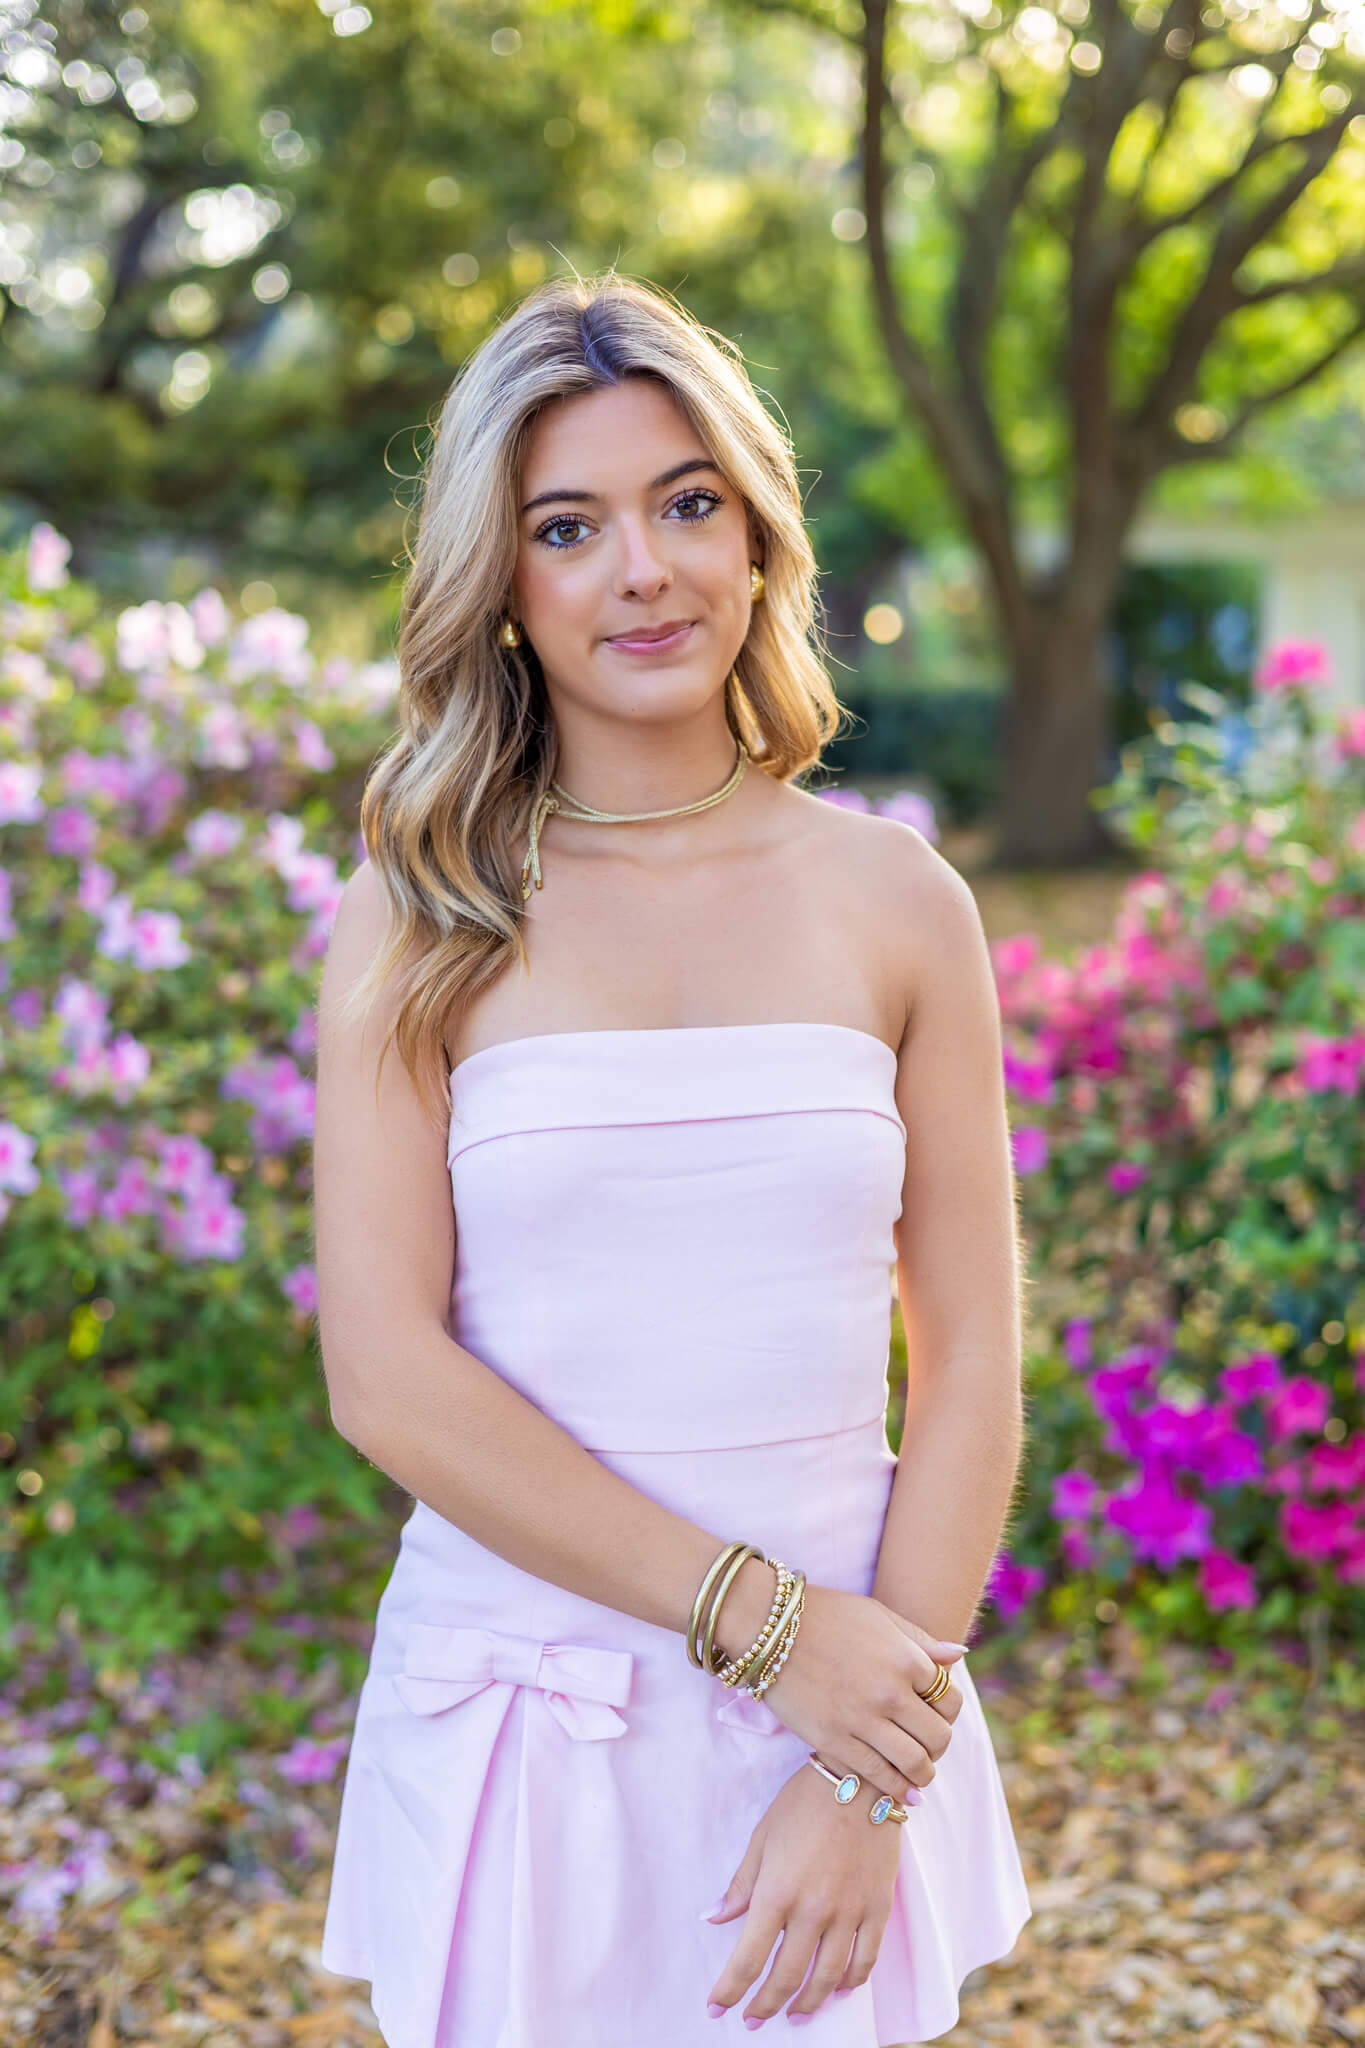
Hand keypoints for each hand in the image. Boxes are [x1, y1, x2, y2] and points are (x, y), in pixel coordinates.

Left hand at [703, 1758, 901, 2023]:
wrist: (860, 1777)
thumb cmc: (803, 1802)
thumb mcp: (763, 1837)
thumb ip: (742, 1885)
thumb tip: (715, 1918)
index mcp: (777, 1892)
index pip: (748, 1958)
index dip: (730, 1990)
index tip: (717, 2008)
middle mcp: (813, 1910)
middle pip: (787, 1977)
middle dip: (765, 2005)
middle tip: (753, 2019)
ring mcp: (849, 1913)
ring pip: (827, 1978)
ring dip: (808, 2004)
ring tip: (795, 2016)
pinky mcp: (878, 1909)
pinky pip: (865, 1960)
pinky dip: (851, 1983)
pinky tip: (839, 1991)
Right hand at [716, 1567, 966, 1806]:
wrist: (769, 1626)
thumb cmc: (827, 1614)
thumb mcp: (879, 1616)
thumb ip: (920, 1641)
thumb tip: (959, 1656)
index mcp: (906, 1659)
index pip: (950, 1700)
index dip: (948, 1711)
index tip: (936, 1715)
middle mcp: (889, 1693)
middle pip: (938, 1738)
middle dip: (938, 1747)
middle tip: (928, 1748)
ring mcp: (861, 1720)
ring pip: (913, 1764)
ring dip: (921, 1774)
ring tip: (917, 1774)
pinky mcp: (833, 1741)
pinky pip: (876, 1776)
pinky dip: (893, 1788)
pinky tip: (896, 1787)